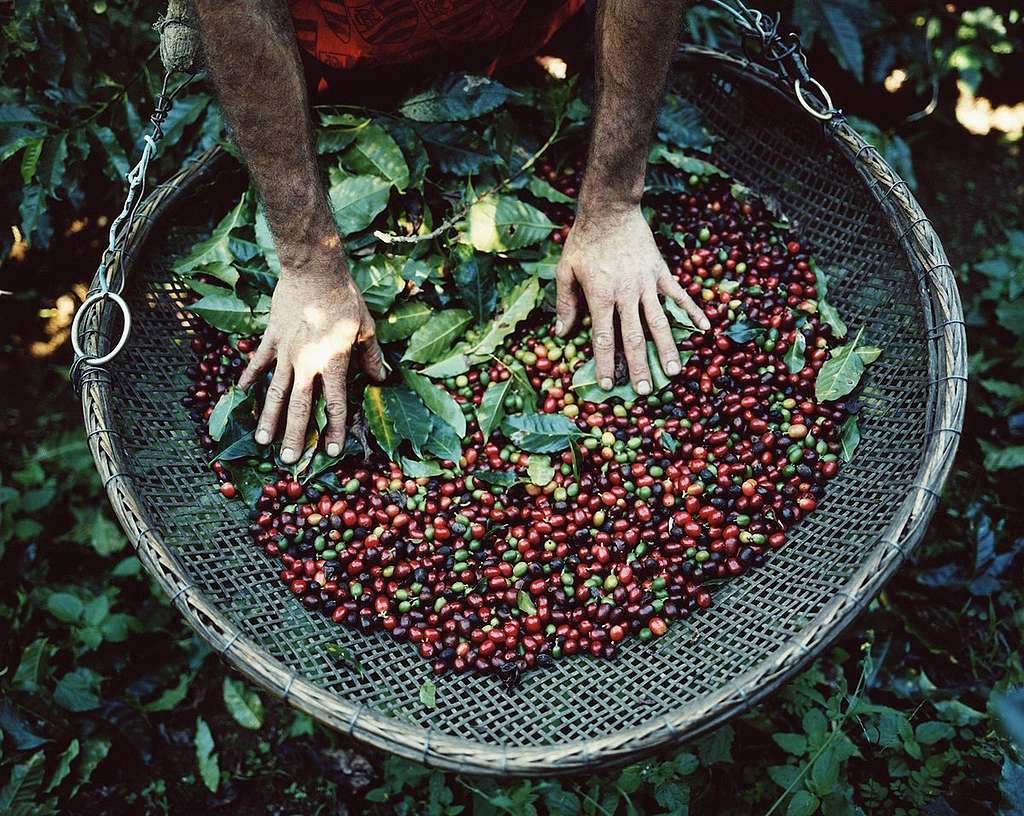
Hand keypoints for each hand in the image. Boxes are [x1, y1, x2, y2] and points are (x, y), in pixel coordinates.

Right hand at [237, 265, 384, 463]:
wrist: (314, 271)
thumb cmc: (345, 299)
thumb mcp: (366, 329)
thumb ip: (372, 357)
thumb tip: (381, 379)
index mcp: (335, 363)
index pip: (337, 405)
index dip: (336, 431)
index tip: (333, 453)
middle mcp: (308, 364)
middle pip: (301, 407)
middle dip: (295, 436)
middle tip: (289, 461)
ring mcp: (286, 352)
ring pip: (275, 392)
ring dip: (268, 418)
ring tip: (261, 441)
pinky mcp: (270, 338)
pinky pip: (258, 363)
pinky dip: (249, 378)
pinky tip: (240, 394)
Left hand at [554, 205, 709, 393]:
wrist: (610, 209)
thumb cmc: (584, 241)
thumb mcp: (565, 271)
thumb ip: (565, 304)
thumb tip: (561, 334)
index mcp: (600, 295)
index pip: (604, 337)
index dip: (605, 362)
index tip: (608, 384)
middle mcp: (626, 293)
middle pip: (633, 336)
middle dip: (638, 366)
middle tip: (644, 390)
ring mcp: (646, 283)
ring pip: (659, 322)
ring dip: (667, 348)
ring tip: (675, 371)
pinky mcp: (661, 272)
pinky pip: (679, 296)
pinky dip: (693, 312)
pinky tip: (705, 330)